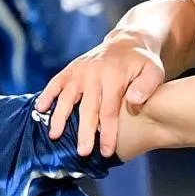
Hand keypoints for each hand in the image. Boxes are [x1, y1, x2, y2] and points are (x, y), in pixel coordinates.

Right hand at [38, 33, 167, 158]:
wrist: (127, 42)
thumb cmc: (142, 64)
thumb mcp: (154, 71)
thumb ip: (146, 87)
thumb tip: (133, 101)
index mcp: (114, 77)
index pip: (110, 110)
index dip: (108, 133)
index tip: (107, 152)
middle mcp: (94, 73)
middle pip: (87, 108)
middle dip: (84, 132)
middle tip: (82, 152)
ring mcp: (80, 70)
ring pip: (67, 96)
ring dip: (59, 116)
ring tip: (54, 136)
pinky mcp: (71, 69)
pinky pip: (56, 82)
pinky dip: (47, 95)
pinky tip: (40, 110)